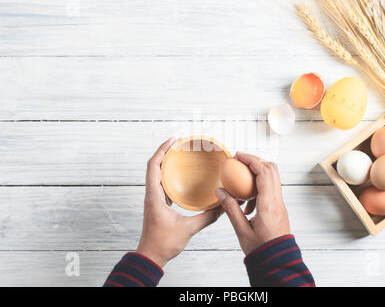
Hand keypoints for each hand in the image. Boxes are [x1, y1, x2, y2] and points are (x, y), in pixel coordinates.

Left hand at [136, 137, 222, 266]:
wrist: (151, 256)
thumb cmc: (163, 243)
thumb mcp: (188, 229)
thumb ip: (207, 217)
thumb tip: (222, 206)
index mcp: (154, 196)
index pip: (153, 166)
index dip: (161, 150)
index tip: (172, 140)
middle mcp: (151, 195)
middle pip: (154, 166)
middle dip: (164, 152)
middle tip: (179, 143)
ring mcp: (154, 199)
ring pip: (156, 174)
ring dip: (165, 162)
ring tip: (180, 154)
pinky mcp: (158, 205)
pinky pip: (161, 184)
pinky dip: (169, 175)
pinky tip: (181, 175)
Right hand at [216, 152, 289, 254]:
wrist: (277, 261)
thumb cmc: (261, 249)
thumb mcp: (241, 230)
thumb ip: (230, 209)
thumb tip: (220, 191)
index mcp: (269, 204)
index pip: (263, 172)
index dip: (251, 159)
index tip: (238, 156)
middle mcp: (277, 201)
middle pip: (271, 170)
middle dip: (255, 161)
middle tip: (239, 162)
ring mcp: (280, 204)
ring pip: (272, 179)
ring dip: (257, 174)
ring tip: (240, 183)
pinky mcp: (279, 209)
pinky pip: (270, 190)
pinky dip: (259, 187)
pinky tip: (247, 202)